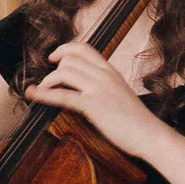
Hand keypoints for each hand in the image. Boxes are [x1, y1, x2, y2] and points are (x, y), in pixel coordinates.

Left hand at [25, 43, 169, 158]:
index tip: (54, 57)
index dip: (64, 49)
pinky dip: (43, 94)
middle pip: (70, 60)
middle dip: (54, 70)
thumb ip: (104, 85)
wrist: (150, 135)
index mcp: (111, 71)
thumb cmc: (137, 120)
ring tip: (42, 91)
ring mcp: (99, 89)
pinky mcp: (94, 106)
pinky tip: (33, 94)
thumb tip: (85, 87)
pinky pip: (62, 96)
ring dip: (47, 82)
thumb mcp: (120, 93)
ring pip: (64, 73)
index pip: (84, 48)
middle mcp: (104, 75)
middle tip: (48, 83)